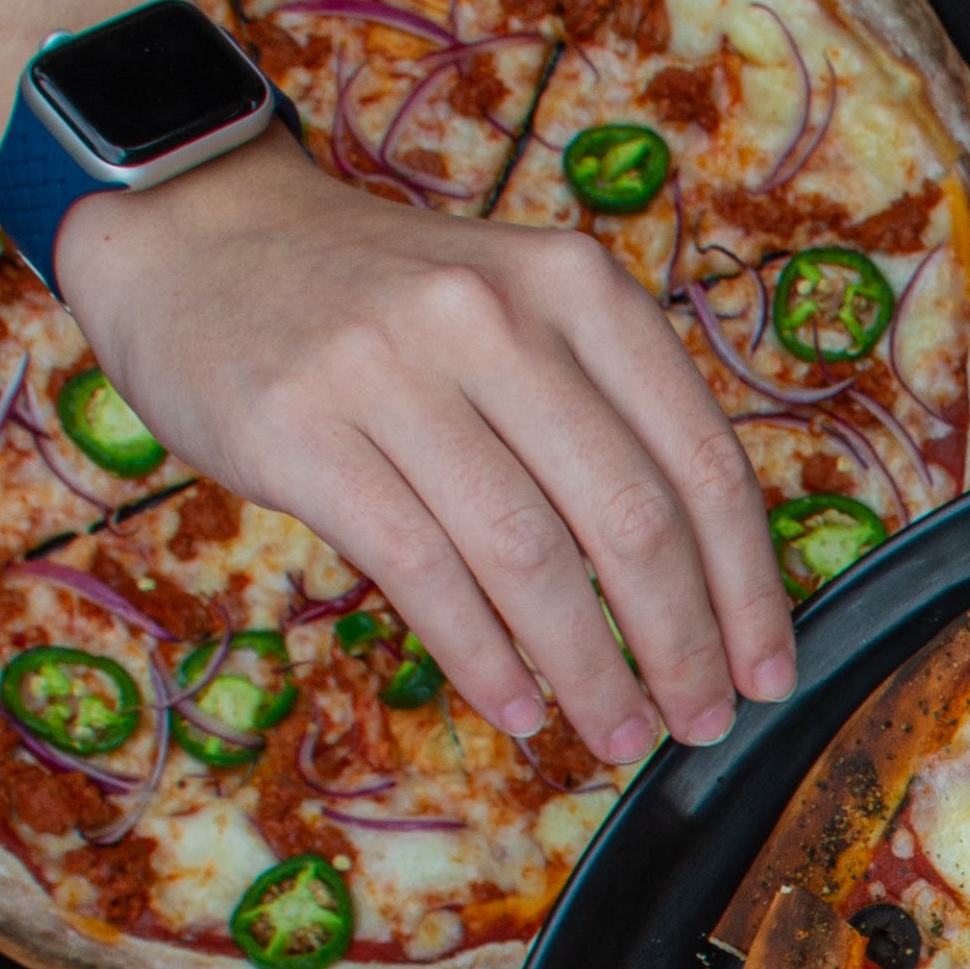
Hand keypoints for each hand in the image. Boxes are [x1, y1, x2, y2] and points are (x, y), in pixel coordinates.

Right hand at [54, 130, 800, 765]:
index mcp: (576, 287)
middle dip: (682, 644)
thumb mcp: (519, 314)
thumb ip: (605, 416)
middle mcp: (495, 315)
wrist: (203, 236)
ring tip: (616, 732)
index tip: (766, 670)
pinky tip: (518, 709)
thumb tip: (704, 588)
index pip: (701, 458)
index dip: (748, 585)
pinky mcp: (303, 428)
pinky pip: (421, 571)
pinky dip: (484, 658)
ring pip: (529, 558)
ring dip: (589, 671)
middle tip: (699, 721)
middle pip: (629, 519)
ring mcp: (392, 367)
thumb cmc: (386, 306)